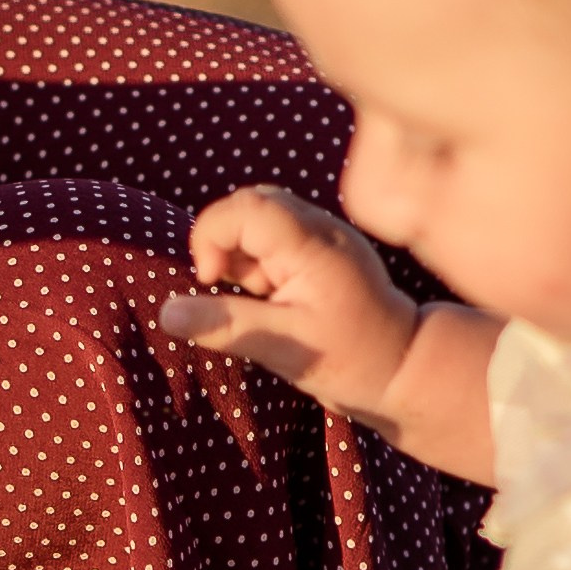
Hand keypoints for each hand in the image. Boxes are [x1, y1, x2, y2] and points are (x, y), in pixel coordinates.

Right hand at [162, 184, 416, 413]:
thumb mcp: (284, 350)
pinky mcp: (322, 246)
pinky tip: (272, 295)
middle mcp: (321, 228)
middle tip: (233, 289)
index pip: (246, 207)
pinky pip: (275, 232)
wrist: (405, 367)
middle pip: (249, 202)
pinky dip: (258, 259)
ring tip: (260, 296)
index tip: (213, 281)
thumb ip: (226, 326)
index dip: (211, 237)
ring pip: (259, 215)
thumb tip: (165, 313)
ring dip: (241, 252)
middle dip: (224, 243)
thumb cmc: (351, 360)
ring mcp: (324, 233)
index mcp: (314, 247)